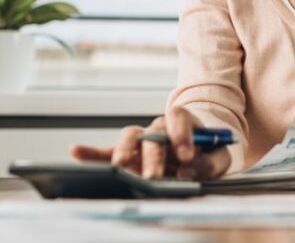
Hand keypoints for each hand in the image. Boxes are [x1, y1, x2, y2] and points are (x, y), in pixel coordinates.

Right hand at [70, 106, 230, 180]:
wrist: (202, 149)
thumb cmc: (209, 151)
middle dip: (153, 155)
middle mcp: (160, 126)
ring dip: (124, 151)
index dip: (181, 134)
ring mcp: (143, 138)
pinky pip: (108, 150)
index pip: (178, 118)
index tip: (187, 154)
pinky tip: (76, 151)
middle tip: (154, 176)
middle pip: (152, 133)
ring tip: (120, 165)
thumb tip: (187, 170)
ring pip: (130, 136)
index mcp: (184, 121)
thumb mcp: (218, 156)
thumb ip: (208, 163)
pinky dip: (92, 152)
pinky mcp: (130, 152)